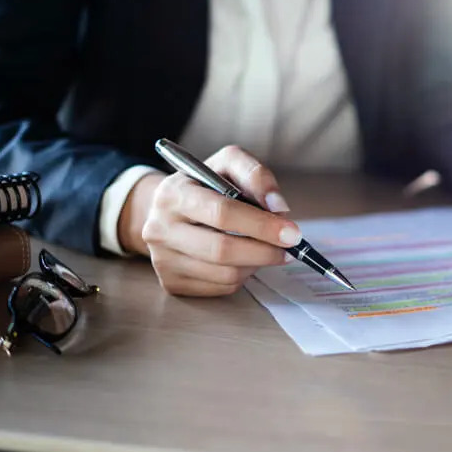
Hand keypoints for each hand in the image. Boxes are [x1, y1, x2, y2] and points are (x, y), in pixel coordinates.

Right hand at [119, 145, 299, 295]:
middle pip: (222, 249)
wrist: (170, 209)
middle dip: (264, 251)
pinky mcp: (172, 283)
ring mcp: (162, 260)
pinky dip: (243, 276)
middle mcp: (159, 229)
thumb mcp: (228, 164)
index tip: (292, 233)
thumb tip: (278, 207)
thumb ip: (256, 174)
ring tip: (268, 250)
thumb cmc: (206, 185)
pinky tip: (246, 260)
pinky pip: (220, 288)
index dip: (261, 225)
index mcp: (173, 194)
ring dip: (257, 264)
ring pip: (225, 274)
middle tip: (290, 249)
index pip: (221, 213)